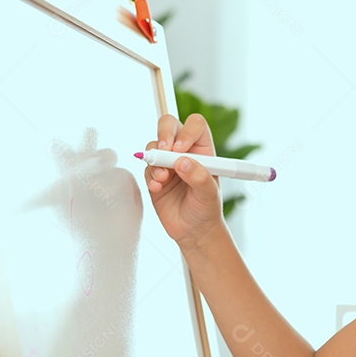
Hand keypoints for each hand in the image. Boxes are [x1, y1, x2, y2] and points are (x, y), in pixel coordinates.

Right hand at [143, 113, 224, 252]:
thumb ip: (199, 177)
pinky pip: (146, 166)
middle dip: (164, 134)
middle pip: (169, 125)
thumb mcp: (209, 194)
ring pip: (154, 146)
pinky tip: (157, 188)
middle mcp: (184, 152)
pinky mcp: (154, 175)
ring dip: (156, 160)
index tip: (181, 149)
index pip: (195, 126)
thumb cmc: (206, 209)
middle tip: (164, 150)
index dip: (187, 131)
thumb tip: (182, 161)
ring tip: (163, 179)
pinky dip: (150, 175)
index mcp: (203, 150)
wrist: (193, 230)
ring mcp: (167, 162)